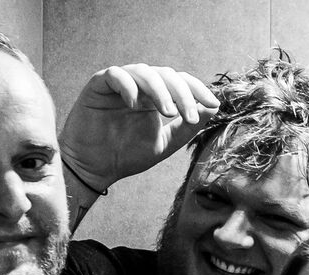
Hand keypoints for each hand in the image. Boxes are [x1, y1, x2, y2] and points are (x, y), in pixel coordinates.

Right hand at [60, 63, 219, 192]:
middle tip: (190, 117)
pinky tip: (135, 104)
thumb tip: (213, 108)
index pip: (180, 83)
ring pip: (144, 72)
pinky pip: (115, 75)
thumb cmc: (127, 155)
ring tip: (169, 112)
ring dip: (160, 90)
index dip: (197, 90)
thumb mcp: (165, 142)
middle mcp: (140, 87)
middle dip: (183, 94)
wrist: (95, 168)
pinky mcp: (98, 85)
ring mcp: (119, 84)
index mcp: (156, 97)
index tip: (213, 104)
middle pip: (166, 75)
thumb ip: (187, 127)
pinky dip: (128, 85)